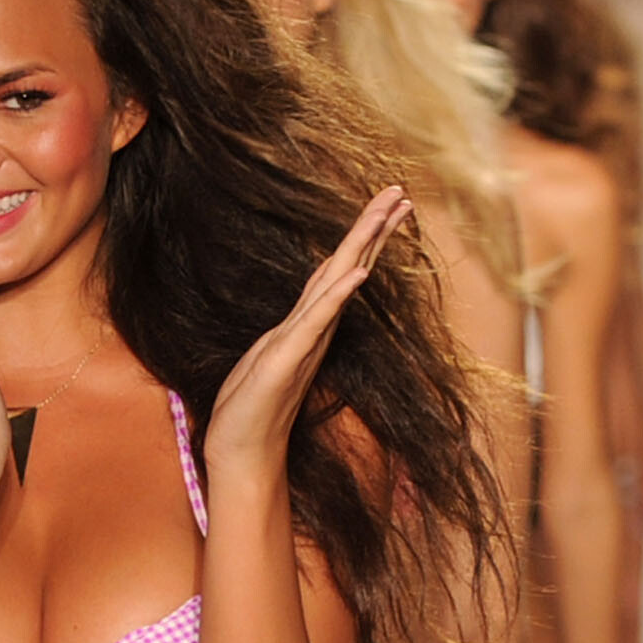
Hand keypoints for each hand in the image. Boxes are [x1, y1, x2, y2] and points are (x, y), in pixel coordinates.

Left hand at [205, 186, 411, 480]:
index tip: (386, 205)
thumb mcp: (268, 358)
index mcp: (309, 322)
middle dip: (374, 227)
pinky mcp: (289, 357)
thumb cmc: (251, 407)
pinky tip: (357, 274)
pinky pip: (318, 319)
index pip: (340, 270)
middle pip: (350, 266)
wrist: (241, 450)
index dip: (363, 237)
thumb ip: (290, 335)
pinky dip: (337, 296)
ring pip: (339, 283)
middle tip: (401, 192)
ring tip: (387, 213)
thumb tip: (303, 321)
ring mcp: (305, 340)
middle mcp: (314, 327)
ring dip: (363, 246)